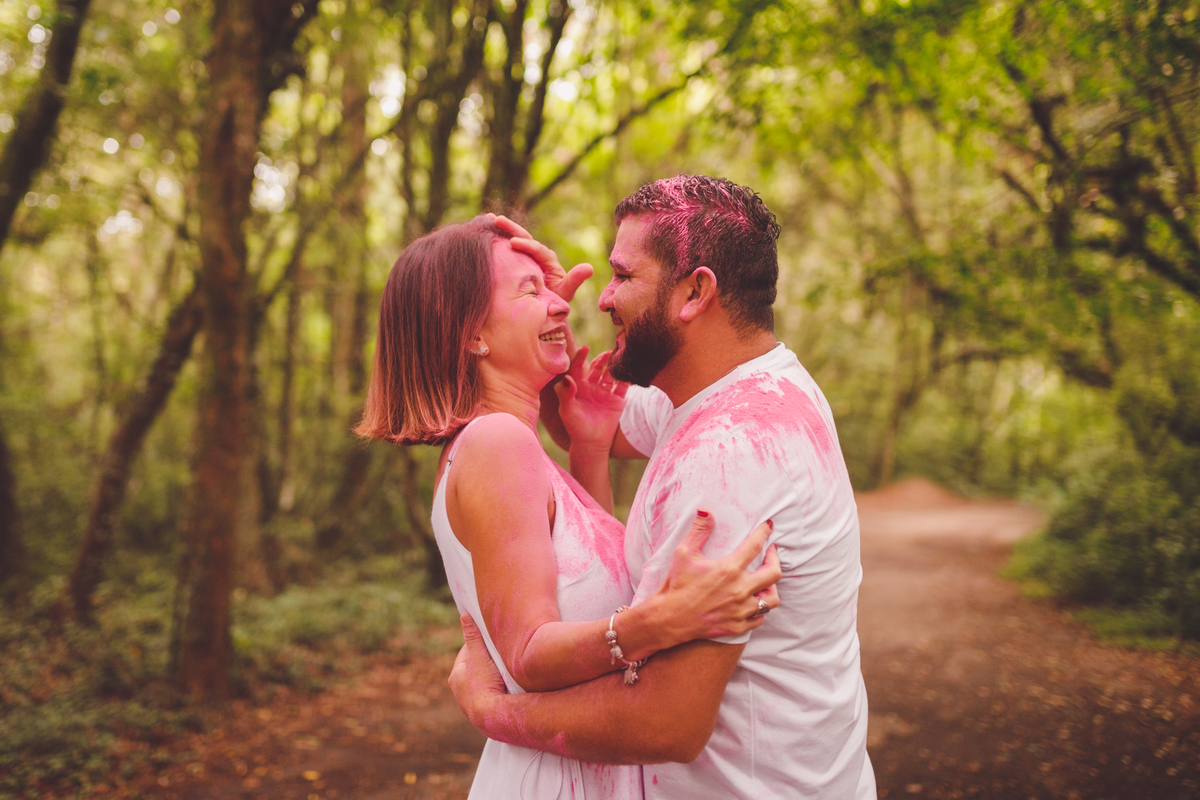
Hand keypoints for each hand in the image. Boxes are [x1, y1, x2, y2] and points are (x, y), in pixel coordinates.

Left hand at [448, 613, 508, 732]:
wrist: (493, 718)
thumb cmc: (484, 685)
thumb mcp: (479, 656)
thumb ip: (473, 636)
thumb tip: (464, 616)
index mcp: (456, 675)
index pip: (468, 652)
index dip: (481, 644)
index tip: (492, 639)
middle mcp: (460, 691)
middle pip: (476, 668)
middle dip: (487, 660)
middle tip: (502, 653)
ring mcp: (471, 703)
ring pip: (483, 682)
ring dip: (493, 676)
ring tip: (507, 669)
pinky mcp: (483, 713)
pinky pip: (491, 695)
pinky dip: (498, 689)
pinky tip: (508, 687)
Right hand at [492, 214, 593, 301]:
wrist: (541, 311)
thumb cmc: (553, 303)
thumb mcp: (565, 292)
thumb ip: (574, 280)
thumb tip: (589, 268)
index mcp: (547, 259)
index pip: (538, 248)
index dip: (526, 244)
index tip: (513, 242)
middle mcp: (536, 255)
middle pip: (524, 237)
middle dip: (511, 229)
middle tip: (497, 220)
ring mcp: (524, 257)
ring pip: (513, 239)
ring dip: (501, 230)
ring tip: (488, 219)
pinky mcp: (515, 261)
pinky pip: (505, 248)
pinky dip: (496, 240)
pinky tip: (483, 231)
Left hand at [557, 346, 628, 453]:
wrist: (591, 444)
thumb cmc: (575, 427)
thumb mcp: (567, 411)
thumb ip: (565, 394)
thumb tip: (567, 378)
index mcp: (578, 387)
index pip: (578, 367)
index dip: (580, 357)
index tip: (585, 347)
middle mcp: (591, 386)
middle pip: (597, 368)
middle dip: (602, 359)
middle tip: (608, 353)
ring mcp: (605, 392)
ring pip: (611, 375)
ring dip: (614, 367)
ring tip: (619, 359)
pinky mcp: (617, 399)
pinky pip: (623, 386)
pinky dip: (627, 378)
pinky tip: (629, 372)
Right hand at [649, 511, 781, 642]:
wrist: (669, 618)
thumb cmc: (676, 585)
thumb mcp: (684, 553)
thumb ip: (698, 531)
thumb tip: (705, 511)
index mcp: (729, 569)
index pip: (755, 546)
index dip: (764, 533)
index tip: (768, 527)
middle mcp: (740, 590)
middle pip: (774, 573)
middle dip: (775, 559)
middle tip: (771, 552)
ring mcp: (740, 610)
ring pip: (771, 599)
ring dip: (771, 587)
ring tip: (765, 581)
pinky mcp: (737, 626)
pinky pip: (759, 618)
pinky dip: (760, 610)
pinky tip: (754, 602)